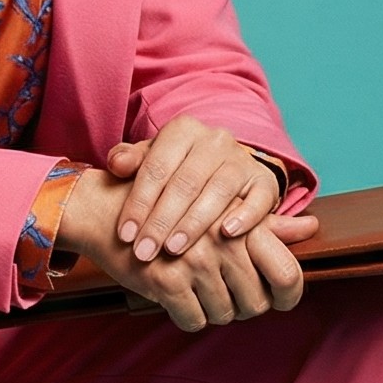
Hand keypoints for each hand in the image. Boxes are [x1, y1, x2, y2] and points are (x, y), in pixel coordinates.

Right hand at [57, 161, 319, 331]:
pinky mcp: (166, 280)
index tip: (277, 301)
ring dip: (211, 310)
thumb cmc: (171, 209)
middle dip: (240, 305)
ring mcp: (194, 261)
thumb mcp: (222, 209)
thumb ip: (269, 224)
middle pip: (255, 303)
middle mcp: (223, 241)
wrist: (109, 211)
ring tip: (195, 289)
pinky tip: (175, 297)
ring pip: (224, 315)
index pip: (288, 274)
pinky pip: (193, 321)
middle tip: (221, 292)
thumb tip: (310, 227)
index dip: (289, 296)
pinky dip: (186, 316)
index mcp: (243, 223)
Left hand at [103, 116, 289, 262]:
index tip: (125, 235)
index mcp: (182, 130)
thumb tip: (116, 165)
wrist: (224, 168)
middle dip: (161, 221)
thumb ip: (130, 160)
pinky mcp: (265, 181)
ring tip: (173, 250)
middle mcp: (215, 140)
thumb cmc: (178, 169)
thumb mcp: (151, 160)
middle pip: (185, 182)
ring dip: (194, 223)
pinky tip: (226, 234)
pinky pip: (259, 198)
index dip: (138, 202)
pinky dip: (244, 216)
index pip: (156, 167)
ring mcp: (242, 160)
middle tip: (144, 252)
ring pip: (219, 191)